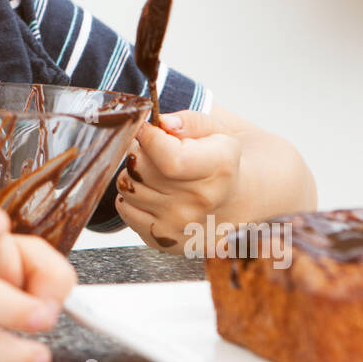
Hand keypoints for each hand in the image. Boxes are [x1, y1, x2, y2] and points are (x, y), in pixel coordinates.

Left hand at [115, 110, 242, 250]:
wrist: (237, 201)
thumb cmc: (221, 160)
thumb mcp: (216, 131)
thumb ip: (188, 121)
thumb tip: (162, 122)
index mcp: (218, 168)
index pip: (168, 158)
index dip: (149, 138)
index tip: (147, 129)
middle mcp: (200, 201)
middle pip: (140, 169)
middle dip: (139, 151)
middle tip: (153, 150)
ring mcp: (181, 224)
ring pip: (127, 187)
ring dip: (134, 175)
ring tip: (155, 172)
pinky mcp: (164, 240)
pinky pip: (125, 210)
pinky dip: (131, 197)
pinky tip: (152, 193)